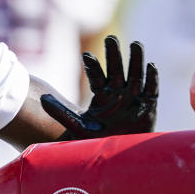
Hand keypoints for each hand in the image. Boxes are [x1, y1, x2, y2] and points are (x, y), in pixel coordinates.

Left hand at [41, 35, 157, 139]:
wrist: (119, 155)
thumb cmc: (98, 140)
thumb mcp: (77, 126)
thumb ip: (61, 113)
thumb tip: (42, 99)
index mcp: (101, 95)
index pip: (96, 77)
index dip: (92, 66)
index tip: (85, 56)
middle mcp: (118, 92)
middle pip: (116, 70)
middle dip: (114, 55)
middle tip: (111, 38)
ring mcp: (134, 98)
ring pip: (135, 75)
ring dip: (136, 60)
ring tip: (135, 44)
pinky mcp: (148, 106)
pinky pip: (151, 90)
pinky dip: (152, 78)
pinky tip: (151, 66)